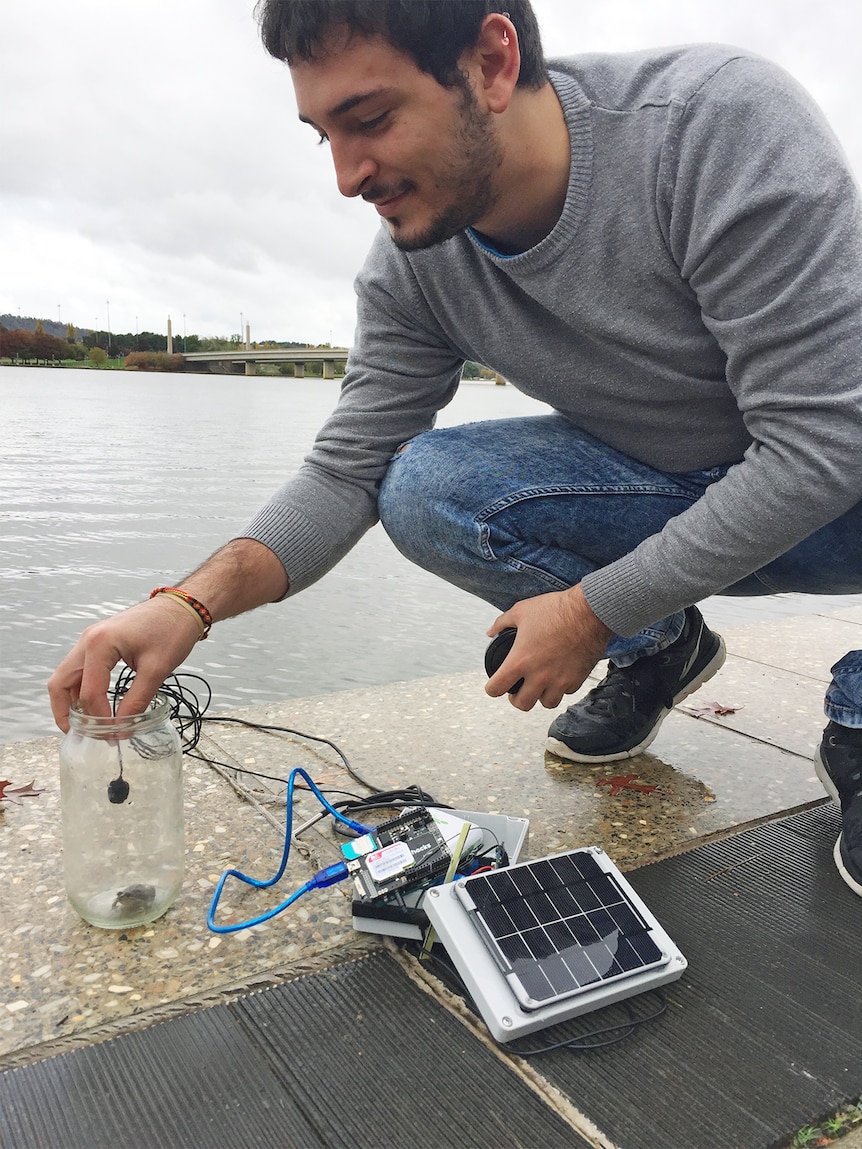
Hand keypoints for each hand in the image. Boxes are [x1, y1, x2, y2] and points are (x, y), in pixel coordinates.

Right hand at [47, 596, 202, 730]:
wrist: (181, 607)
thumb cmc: (172, 630)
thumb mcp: (157, 670)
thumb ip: (137, 701)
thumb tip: (122, 728)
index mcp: (100, 644)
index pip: (90, 693)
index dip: (99, 719)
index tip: (112, 737)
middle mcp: (88, 640)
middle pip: (60, 683)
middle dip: (65, 712)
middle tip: (78, 735)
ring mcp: (90, 640)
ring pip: (66, 676)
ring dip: (71, 701)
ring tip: (86, 725)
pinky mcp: (98, 642)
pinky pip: (80, 669)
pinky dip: (81, 689)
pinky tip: (93, 706)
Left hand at [484, 584, 612, 711]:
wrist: (589, 611)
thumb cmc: (556, 609)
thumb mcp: (521, 611)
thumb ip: (502, 623)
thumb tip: (492, 631)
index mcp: (520, 660)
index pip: (496, 688)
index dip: (492, 688)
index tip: (495, 685)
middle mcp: (539, 675)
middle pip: (522, 704)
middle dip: (516, 698)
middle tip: (517, 690)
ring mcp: (559, 680)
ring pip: (546, 703)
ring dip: (541, 696)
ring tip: (540, 686)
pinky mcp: (577, 679)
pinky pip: (566, 693)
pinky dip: (561, 688)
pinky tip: (559, 676)